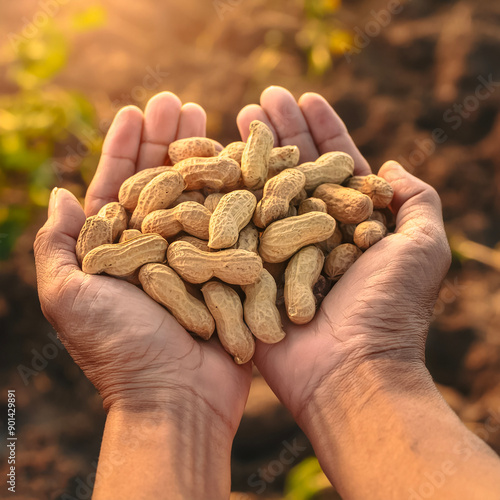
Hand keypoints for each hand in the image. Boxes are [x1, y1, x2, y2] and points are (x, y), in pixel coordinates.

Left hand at [35, 91, 250, 434]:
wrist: (178, 397)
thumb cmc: (120, 351)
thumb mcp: (69, 299)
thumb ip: (57, 248)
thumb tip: (59, 195)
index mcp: (116, 251)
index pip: (118, 187)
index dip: (124, 148)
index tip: (135, 110)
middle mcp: (155, 248)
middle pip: (160, 183)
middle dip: (165, 142)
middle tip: (177, 103)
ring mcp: (194, 256)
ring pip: (196, 196)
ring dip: (200, 157)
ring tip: (208, 118)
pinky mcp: (227, 269)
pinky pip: (231, 224)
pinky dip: (235, 193)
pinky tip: (241, 163)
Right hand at [237, 86, 450, 422]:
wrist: (347, 370)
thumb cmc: (389, 310)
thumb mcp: (425, 249)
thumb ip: (418, 203)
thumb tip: (392, 168)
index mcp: (352, 224)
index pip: (337, 165)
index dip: (324, 130)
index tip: (307, 96)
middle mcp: (314, 233)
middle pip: (295, 172)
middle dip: (281, 133)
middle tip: (264, 98)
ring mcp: (280, 251)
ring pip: (264, 193)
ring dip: (252, 154)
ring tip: (238, 116)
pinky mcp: (251, 272)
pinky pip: (236, 230)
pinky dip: (226, 198)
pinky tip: (213, 165)